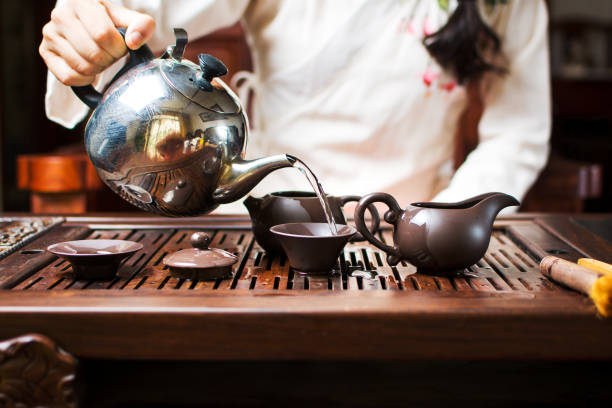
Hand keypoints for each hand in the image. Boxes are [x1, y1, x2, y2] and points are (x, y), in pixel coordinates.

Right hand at [39, 0, 154, 85]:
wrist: (89, 26)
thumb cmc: (110, 23)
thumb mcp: (129, 20)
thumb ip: (142, 26)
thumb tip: (134, 42)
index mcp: (81, 3)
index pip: (103, 35)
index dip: (118, 48)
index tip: (120, 47)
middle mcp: (60, 16)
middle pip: (93, 54)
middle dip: (109, 60)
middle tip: (110, 54)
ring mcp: (50, 34)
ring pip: (81, 67)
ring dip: (97, 70)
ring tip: (99, 59)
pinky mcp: (45, 52)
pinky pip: (68, 77)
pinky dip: (84, 79)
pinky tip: (88, 69)